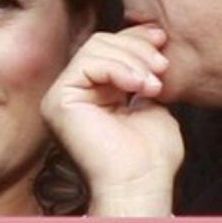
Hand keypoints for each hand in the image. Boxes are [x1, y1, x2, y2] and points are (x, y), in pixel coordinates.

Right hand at [41, 24, 182, 216]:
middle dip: (137, 49)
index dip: (136, 38)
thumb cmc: (150, 157)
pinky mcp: (58, 101)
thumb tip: (149, 38)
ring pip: (95, 47)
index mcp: (94, 92)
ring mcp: (62, 96)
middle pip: (101, 42)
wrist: (140, 184)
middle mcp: (73, 92)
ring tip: (152, 84)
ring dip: (132, 60)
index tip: (163, 40)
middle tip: (162, 68)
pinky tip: (138, 87)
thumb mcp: (152, 102)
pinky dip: (118, 69)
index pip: (109, 48)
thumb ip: (144, 73)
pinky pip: (87, 63)